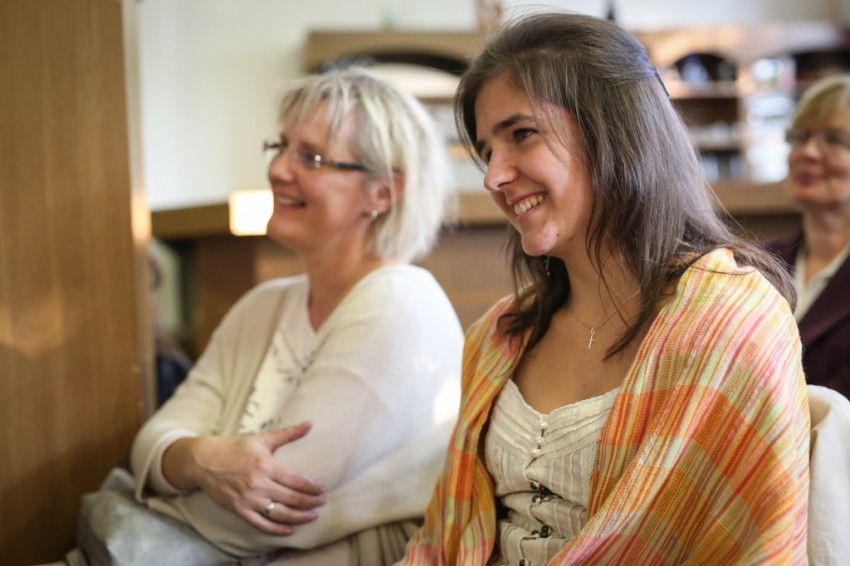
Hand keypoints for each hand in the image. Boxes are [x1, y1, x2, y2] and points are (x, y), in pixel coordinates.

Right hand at [164, 421, 325, 534]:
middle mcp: (258, 484)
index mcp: (266, 465)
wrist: (204, 461)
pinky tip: (289, 530)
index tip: (323, 489)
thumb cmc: (235, 448)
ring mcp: (248, 499)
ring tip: (312, 516)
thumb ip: (288, 433)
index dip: (312, 487)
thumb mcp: (262, 438)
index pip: (296, 480)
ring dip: (298, 517)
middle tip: (322, 502)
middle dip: (310, 501)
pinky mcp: (239, 509)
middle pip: (291, 498)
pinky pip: (261, 523)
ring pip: (279, 513)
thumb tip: (310, 423)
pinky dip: (276, 529)